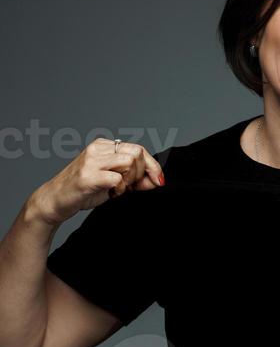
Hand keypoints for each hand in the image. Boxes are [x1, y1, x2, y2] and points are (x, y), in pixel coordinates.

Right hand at [31, 139, 164, 225]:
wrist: (54, 200)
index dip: (153, 165)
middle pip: (137, 152)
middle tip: (131, 186)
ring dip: (130, 179)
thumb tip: (157, 181)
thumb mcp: (113, 182)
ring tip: (118, 189)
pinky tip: (111, 193)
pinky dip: (120, 188)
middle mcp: (97, 149)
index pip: (138, 148)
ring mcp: (92, 161)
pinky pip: (117, 178)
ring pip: (129, 161)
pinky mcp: (88, 176)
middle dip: (142, 172)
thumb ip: (134, 179)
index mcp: (103, 146)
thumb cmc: (83, 190)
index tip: (159, 180)